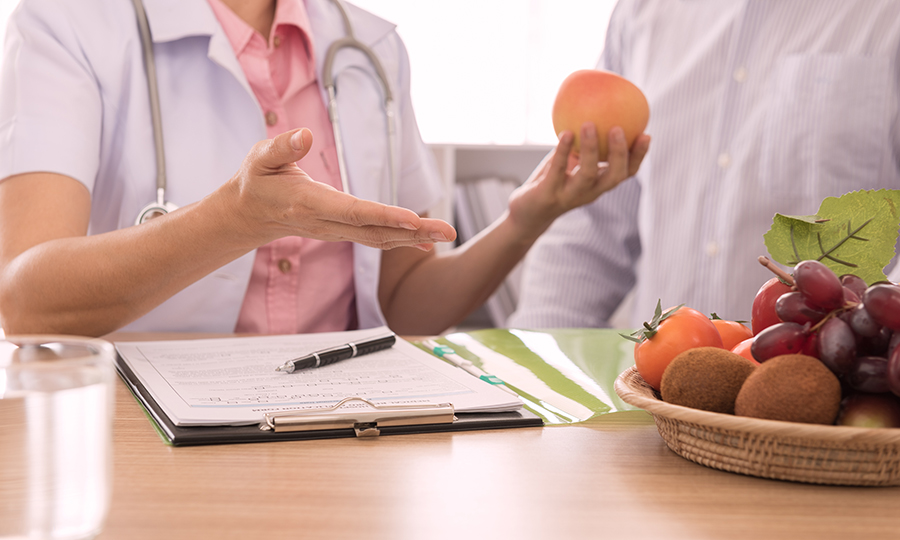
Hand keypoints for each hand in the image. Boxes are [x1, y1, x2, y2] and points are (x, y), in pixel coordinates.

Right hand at [221, 128, 455, 249]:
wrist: (250, 214)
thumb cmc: (258, 180)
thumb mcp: (261, 158)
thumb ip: (282, 148)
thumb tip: (305, 135)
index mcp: (309, 204)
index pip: (353, 212)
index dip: (385, 216)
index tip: (413, 219)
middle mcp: (326, 224)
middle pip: (375, 231)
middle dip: (414, 232)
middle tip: (448, 231)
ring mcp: (336, 232)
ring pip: (379, 238)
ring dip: (415, 237)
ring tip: (446, 234)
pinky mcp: (343, 232)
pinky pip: (375, 239)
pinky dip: (402, 240)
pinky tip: (426, 242)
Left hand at [507, 123, 649, 238]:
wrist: (528, 212)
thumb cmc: (552, 180)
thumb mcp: (570, 161)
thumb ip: (583, 143)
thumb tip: (594, 107)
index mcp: (599, 184)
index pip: (626, 172)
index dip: (638, 156)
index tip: (647, 134)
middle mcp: (589, 192)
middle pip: (613, 177)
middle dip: (620, 154)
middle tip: (618, 128)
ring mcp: (570, 195)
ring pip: (587, 174)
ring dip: (591, 149)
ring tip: (589, 124)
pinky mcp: (549, 195)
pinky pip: (558, 170)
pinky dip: (563, 151)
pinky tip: (565, 133)